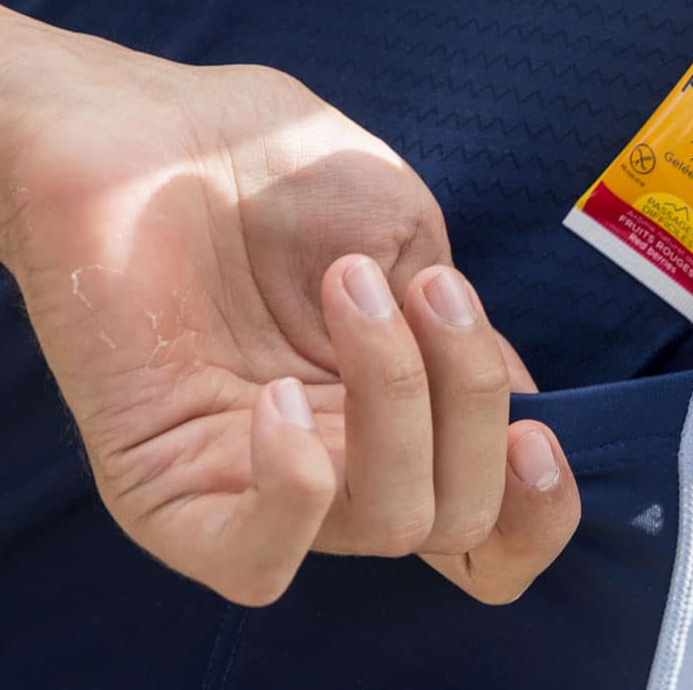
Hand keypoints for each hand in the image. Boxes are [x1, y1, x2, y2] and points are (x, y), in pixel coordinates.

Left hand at [0, 0, 579, 604]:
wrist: (152, 127)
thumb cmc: (279, 171)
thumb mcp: (413, 242)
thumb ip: (468, 339)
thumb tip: (520, 414)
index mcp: (406, 418)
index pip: (492, 532)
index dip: (540, 512)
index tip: (534, 431)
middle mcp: (342, 466)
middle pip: (458, 522)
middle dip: (471, 405)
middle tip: (425, 290)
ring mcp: (256, 483)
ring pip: (386, 525)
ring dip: (394, 397)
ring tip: (344, 286)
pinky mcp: (168, 492)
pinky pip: (255, 564)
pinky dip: (295, 489)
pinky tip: (276, 396)